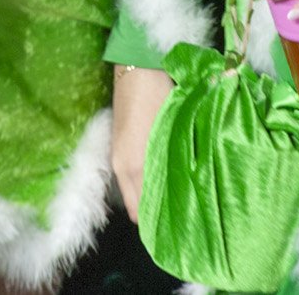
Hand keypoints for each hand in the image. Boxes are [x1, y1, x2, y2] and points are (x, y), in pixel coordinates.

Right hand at [111, 64, 173, 220]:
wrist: (137, 67)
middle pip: (135, 202)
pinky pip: (130, 173)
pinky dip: (143, 180)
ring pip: (132, 187)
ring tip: (174, 201)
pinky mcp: (120, 142)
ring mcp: (118, 153)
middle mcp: (120, 165)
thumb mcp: (168, 130)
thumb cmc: (156, 96)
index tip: (175, 229)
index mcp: (131, 166)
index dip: (156, 221)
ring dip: (149, 195)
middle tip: (178, 218)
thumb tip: (180, 188)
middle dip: (153, 212)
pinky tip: (162, 178)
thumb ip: (171, 161)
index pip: (140, 209)